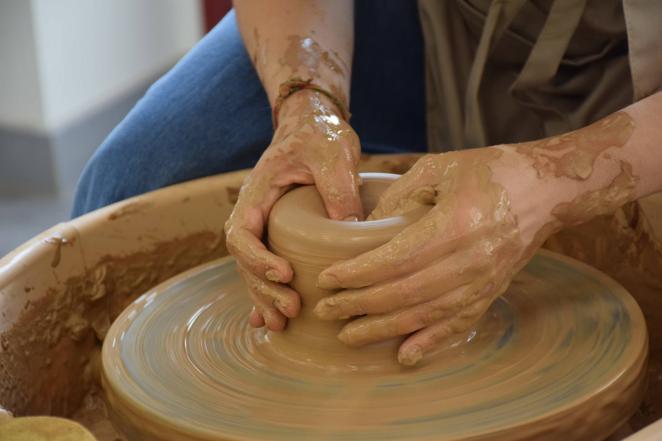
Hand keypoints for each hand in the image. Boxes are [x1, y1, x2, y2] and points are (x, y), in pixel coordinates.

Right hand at [225, 89, 361, 330]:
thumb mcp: (334, 156)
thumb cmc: (321, 135)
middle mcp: (254, 211)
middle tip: (291, 310)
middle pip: (244, 260)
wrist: (313, 123)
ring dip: (265, 296)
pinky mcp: (278, 232)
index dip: (257, 259)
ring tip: (282, 323)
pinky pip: (265, 265)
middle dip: (264, 288)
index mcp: (258, 192)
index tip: (284, 273)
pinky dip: (265, 292)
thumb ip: (339, 190)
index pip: (241, 233)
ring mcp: (264, 224)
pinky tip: (270, 319)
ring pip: (253, 268)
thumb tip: (351, 232)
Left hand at [313, 147, 559, 365]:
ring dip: (383, 329)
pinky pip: (457, 325)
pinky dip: (430, 343)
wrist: (546, 190)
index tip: (327, 279)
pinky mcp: (492, 293)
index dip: (357, 274)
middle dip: (359, 305)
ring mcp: (485, 283)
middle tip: (326, 310)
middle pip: (404, 294)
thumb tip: (361, 229)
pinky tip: (404, 356)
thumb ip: (397, 197)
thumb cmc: (488, 171)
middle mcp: (471, 262)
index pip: (395, 260)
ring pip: (425, 316)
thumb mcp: (437, 169)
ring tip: (349, 335)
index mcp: (456, 225)